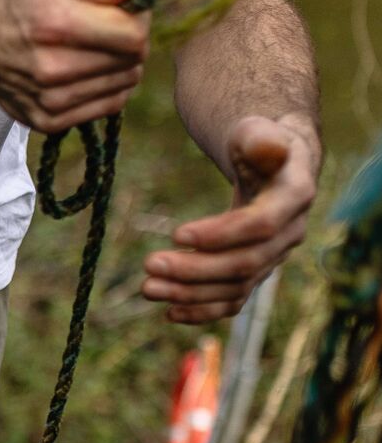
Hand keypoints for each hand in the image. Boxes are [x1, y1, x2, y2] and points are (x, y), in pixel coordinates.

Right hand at [0, 0, 152, 133]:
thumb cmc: (21, 5)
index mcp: (54, 24)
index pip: (132, 35)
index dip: (139, 20)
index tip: (126, 13)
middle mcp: (51, 68)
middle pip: (132, 61)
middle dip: (132, 42)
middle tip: (111, 30)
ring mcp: (50, 100)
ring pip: (125, 85)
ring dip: (122, 66)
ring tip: (98, 50)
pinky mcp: (50, 122)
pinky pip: (108, 107)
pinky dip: (109, 88)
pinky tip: (91, 72)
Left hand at [142, 115, 319, 324]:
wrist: (271, 166)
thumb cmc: (257, 143)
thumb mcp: (257, 131)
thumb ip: (259, 138)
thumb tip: (268, 149)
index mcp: (295, 195)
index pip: (260, 225)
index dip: (221, 234)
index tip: (176, 234)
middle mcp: (290, 233)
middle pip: (244, 264)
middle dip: (195, 269)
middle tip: (149, 265)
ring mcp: (274, 258)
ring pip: (235, 287)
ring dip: (190, 294)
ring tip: (148, 289)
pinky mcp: (255, 273)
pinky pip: (232, 300)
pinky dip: (202, 311)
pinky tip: (169, 312)